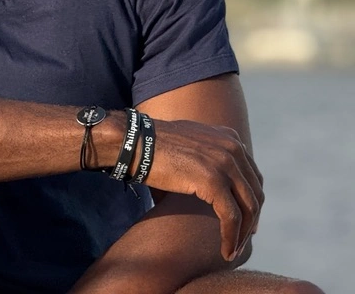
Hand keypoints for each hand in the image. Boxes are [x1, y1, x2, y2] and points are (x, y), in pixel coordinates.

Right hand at [144, 118, 263, 261]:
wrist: (133, 142)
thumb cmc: (152, 147)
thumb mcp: (189, 144)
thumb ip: (206, 156)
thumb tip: (210, 186)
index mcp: (229, 138)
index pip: (251, 176)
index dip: (251, 202)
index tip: (245, 221)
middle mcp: (232, 148)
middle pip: (254, 192)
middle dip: (251, 220)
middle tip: (243, 239)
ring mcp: (224, 163)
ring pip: (247, 207)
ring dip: (242, 233)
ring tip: (233, 250)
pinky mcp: (213, 181)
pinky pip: (231, 217)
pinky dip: (231, 237)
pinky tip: (226, 250)